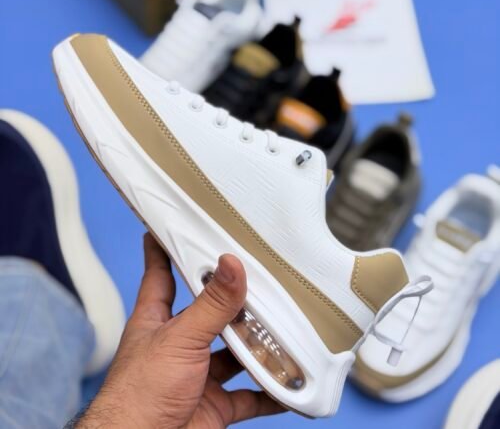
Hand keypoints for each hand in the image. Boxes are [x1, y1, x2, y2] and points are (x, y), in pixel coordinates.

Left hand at [77, 233, 283, 427]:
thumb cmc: (139, 396)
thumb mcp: (179, 340)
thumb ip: (210, 306)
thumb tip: (232, 265)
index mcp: (158, 319)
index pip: (160, 273)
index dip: (165, 249)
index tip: (174, 226)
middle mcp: (178, 343)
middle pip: (209, 312)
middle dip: (233, 300)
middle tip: (258, 278)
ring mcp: (197, 374)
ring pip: (234, 353)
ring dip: (257, 346)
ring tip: (283, 327)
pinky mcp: (213, 404)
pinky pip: (249, 396)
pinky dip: (269, 392)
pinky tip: (287, 383)